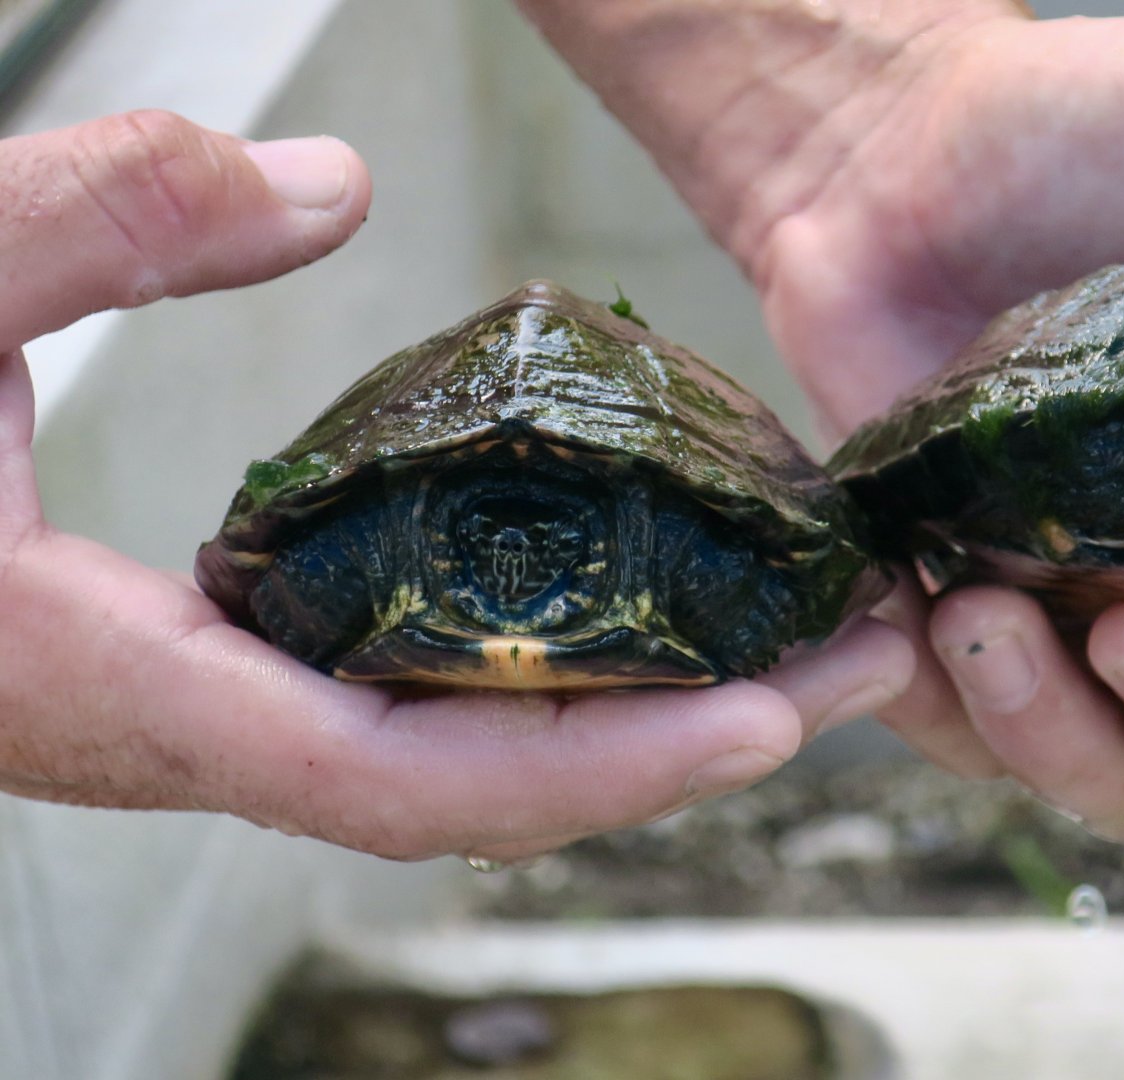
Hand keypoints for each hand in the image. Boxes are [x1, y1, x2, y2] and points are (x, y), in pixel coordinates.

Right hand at [0, 110, 912, 861]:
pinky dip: (540, 675)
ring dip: (638, 714)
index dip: (597, 767)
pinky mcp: (209, 670)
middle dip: (682, 748)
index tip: (771, 720)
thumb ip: (86, 221)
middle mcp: (179, 735)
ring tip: (808, 638)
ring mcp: (202, 712)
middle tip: (869, 662)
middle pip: (477, 791)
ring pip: (457, 760)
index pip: (400, 777)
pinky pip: (410, 702)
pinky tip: (636, 612)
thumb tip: (320, 179)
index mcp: (109, 690)